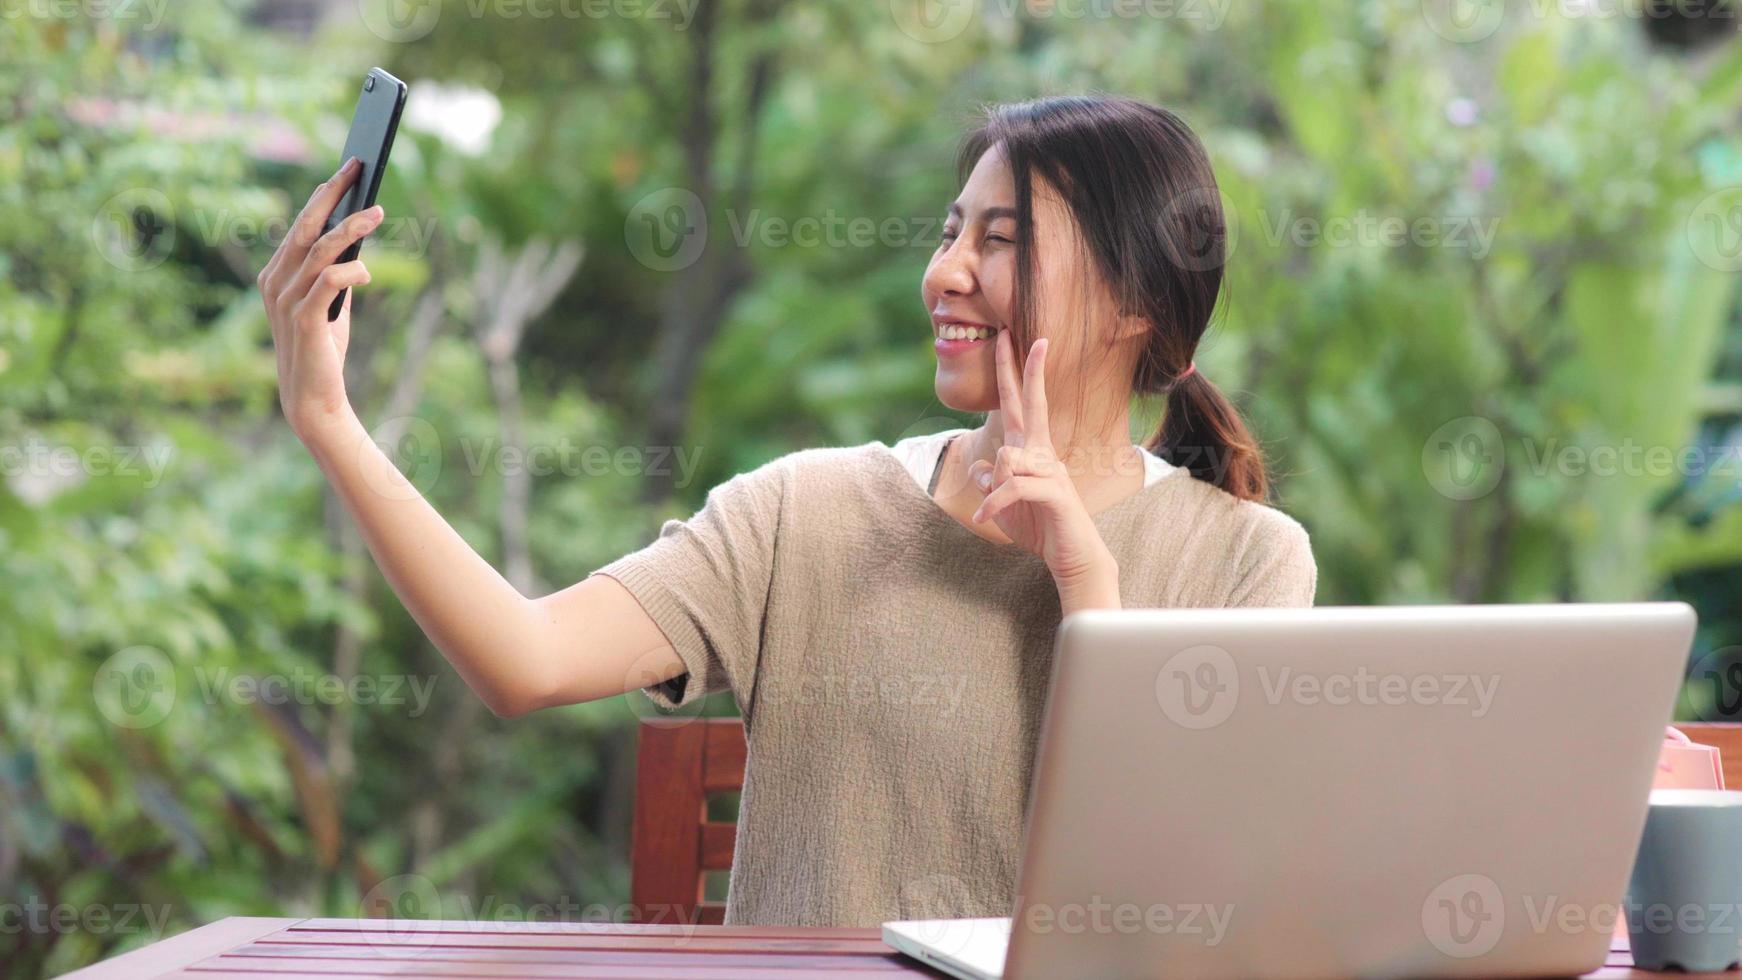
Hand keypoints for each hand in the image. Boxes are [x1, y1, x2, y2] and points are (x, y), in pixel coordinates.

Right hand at [256, 157, 380, 441]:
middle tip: (356, 168)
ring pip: (319, 251)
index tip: (348, 171)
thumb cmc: (323, 351)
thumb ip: (335, 277)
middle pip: (305, 227)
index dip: (323, 196)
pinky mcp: (303, 319)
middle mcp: (275, 282)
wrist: (314, 398)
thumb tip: (357, 247)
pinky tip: (367, 269)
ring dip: (351, 228)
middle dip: (332, 194)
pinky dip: (350, 271)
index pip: (300, 225)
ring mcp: (286, 300)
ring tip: (377, 211)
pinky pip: (328, 282)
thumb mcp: (330, 306)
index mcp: (276, 274)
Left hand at [969, 329, 1117, 589]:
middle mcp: (1042, 453)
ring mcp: (1050, 470)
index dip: (1015, 372)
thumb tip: (981, 467)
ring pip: (1006, 456)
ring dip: (991, 488)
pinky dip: (993, 503)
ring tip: (993, 511)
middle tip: (1008, 331)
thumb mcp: (1003, 504)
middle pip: (1028, 403)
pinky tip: (985, 517)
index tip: (1011, 337)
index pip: (1021, 404)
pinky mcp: (1054, 491)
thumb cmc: (1040, 527)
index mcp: (1030, 451)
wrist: (1071, 557)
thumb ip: (990, 483)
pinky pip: (1012, 485)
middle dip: (1018, 368)